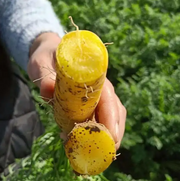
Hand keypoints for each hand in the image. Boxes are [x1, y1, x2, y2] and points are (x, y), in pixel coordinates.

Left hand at [27, 32, 125, 149]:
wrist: (49, 54)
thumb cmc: (47, 56)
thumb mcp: (41, 62)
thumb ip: (44, 74)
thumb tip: (48, 90)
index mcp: (92, 75)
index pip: (108, 97)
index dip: (111, 117)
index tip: (109, 136)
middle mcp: (99, 86)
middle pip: (114, 110)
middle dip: (113, 133)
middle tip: (105, 153)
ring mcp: (97, 95)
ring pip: (111, 117)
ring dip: (106, 135)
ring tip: (94, 152)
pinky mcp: (91, 102)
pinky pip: (99, 118)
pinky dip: (95, 133)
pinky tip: (83, 141)